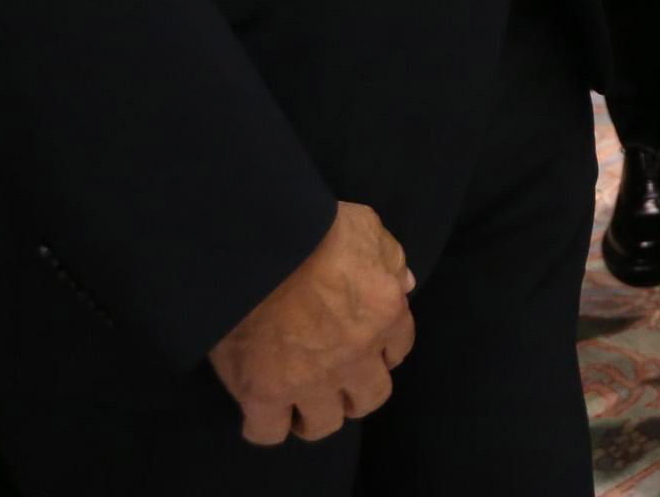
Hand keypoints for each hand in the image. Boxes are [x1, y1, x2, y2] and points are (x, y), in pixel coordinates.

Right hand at [209, 202, 415, 445]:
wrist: (256, 247)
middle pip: (369, 398)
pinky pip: (268, 433)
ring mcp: (310, 380)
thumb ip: (390, 256)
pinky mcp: (263, 393)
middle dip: (355, 393)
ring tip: (297, 403)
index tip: (364, 349)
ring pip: (323, 424)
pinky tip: (260, 410)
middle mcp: (355, 355)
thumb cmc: (314, 228)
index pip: (398, 350)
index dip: (381, 352)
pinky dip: (264, 426)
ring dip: (314, 415)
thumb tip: (404, 283)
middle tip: (334, 383)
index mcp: (385, 313)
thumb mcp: (367, 227)